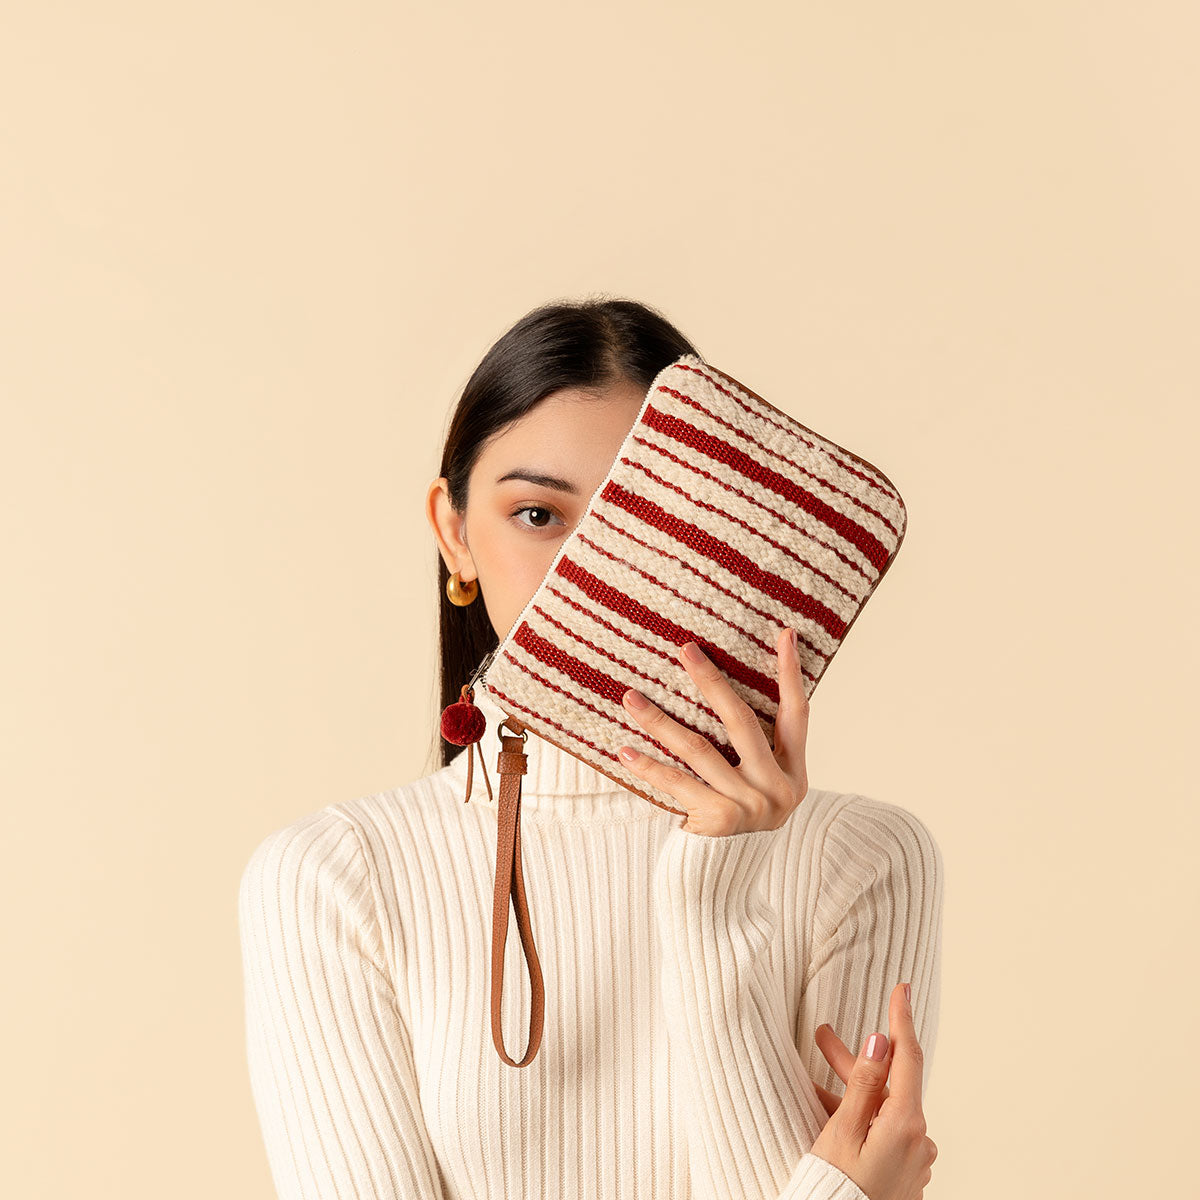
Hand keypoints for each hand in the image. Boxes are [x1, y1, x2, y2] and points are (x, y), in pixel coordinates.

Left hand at [616, 628, 808, 835]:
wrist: (723, 880)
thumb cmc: (736, 819)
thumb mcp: (760, 786)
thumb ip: (756, 749)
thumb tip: (721, 690)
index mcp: (792, 771)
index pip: (797, 713)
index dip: (790, 673)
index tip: (783, 633)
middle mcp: (777, 787)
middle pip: (741, 721)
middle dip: (710, 681)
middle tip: (685, 649)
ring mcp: (749, 805)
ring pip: (699, 749)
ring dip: (660, 720)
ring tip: (630, 698)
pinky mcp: (719, 821)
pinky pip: (677, 784)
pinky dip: (649, 766)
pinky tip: (624, 749)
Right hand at [808, 983, 938, 1199]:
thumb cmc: (835, 1189)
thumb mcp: (842, 1130)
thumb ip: (865, 1083)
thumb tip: (881, 1041)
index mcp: (907, 1124)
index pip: (907, 1057)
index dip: (901, 1019)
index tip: (902, 988)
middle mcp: (919, 1140)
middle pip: (888, 1085)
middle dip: (854, 1061)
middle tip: (821, 1036)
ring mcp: (915, 1160)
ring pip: (883, 1109)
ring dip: (852, 1093)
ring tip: (813, 1086)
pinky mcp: (906, 1174)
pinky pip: (884, 1134)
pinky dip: (861, 1121)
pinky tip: (832, 1117)